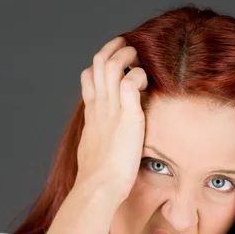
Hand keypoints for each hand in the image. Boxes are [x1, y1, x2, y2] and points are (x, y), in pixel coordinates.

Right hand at [74, 35, 147, 207]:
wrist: (99, 186)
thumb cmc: (99, 174)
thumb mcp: (95, 146)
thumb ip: (101, 133)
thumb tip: (106, 134)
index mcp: (91, 111)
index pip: (89, 75)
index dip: (102, 62)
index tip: (118, 61)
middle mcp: (98, 105)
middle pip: (98, 62)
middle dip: (114, 49)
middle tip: (130, 47)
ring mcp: (110, 109)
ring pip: (112, 65)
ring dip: (127, 56)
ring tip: (140, 58)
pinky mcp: (127, 116)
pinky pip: (130, 82)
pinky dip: (138, 75)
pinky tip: (146, 81)